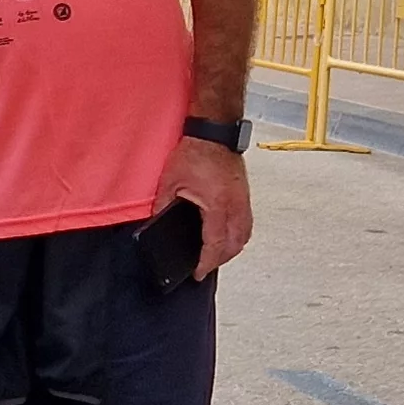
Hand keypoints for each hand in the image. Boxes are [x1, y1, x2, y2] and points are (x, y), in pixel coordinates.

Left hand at [158, 137, 255, 279]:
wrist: (214, 132)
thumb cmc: (195, 152)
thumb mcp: (170, 182)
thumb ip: (163, 207)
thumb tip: (157, 224)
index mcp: (217, 205)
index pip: (215, 243)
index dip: (206, 262)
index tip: (199, 273)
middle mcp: (235, 205)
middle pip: (234, 244)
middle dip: (220, 260)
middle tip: (205, 267)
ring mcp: (243, 200)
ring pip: (244, 235)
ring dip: (232, 248)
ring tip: (216, 256)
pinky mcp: (244, 194)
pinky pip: (246, 223)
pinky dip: (238, 234)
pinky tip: (228, 235)